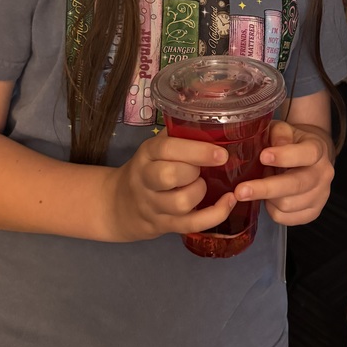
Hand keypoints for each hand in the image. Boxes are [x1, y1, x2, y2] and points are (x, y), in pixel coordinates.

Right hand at [104, 131, 235, 241]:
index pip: (166, 149)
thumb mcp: (156, 148)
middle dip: (194, 172)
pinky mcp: (163, 225)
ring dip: (200, 192)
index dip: (196, 151)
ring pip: (180, 203)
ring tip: (203, 185)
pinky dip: (214, 215)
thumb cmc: (149, 168)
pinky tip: (228, 203)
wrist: (119, 205)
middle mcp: (146, 180)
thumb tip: (212, 120)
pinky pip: (191, 224)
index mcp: (147, 154)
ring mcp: (153, 205)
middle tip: (203, 169)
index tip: (221, 154)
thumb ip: (179, 134)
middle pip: (169, 176)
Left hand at [234, 120, 334, 225]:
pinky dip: (271, 210)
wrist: (312, 156)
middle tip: (240, 191)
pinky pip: (286, 218)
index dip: (285, 156)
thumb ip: (278, 134)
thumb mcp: (285, 130)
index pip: (306, 154)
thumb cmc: (292, 141)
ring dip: (267, 198)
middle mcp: (323, 174)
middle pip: (296, 185)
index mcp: (318, 149)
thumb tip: (270, 149)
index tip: (263, 156)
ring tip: (260, 185)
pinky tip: (269, 198)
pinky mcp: (313, 213)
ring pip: (288, 205)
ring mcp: (320, 196)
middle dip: (266, 189)